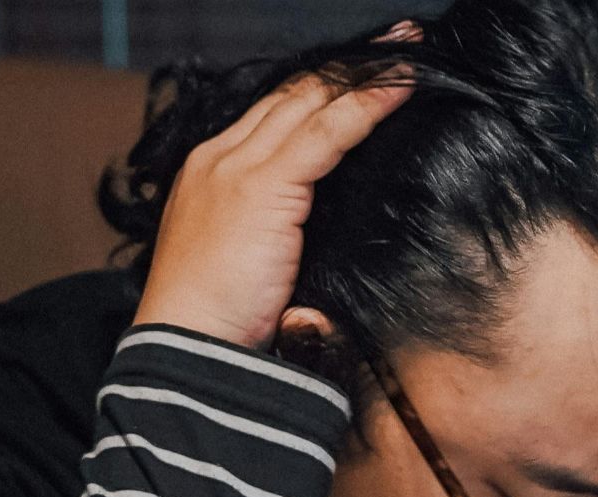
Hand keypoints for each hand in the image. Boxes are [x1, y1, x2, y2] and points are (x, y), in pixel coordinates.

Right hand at [135, 66, 415, 350]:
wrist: (188, 351)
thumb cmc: (220, 323)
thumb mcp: (255, 264)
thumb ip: (282, 233)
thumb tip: (326, 228)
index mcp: (210, 173)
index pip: (275, 114)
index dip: (322, 90)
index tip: (365, 73)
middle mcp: (219, 159)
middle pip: (293, 96)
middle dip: (347, 68)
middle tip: (400, 44)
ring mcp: (238, 167)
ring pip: (311, 102)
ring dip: (365, 74)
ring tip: (409, 51)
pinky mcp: (263, 186)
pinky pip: (328, 132)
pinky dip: (369, 105)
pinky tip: (403, 88)